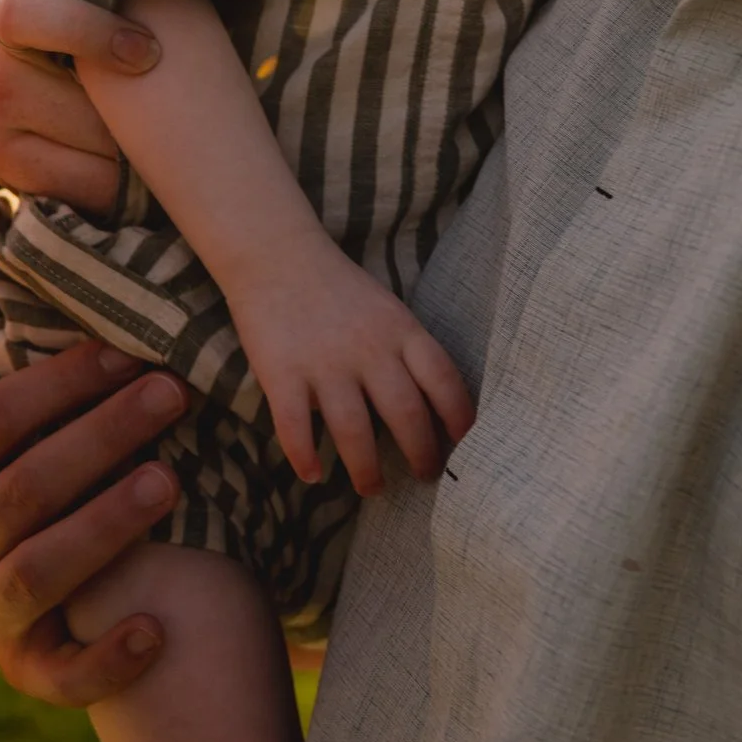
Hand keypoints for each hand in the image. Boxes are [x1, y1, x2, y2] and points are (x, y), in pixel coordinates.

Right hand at [0, 271, 186, 705]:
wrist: (53, 595)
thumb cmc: (28, 475)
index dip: (51, 386)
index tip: (125, 349)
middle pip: (17, 494)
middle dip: (97, 438)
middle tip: (174, 392)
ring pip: (39, 574)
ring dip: (105, 528)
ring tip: (173, 479)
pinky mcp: (29, 673)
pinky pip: (60, 677)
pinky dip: (105, 660)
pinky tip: (158, 629)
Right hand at [231, 240, 472, 491]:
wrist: (276, 253)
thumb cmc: (337, 287)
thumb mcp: (387, 310)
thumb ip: (406, 352)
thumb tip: (430, 408)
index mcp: (401, 331)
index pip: (444, 382)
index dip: (460, 420)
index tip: (466, 447)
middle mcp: (369, 350)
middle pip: (406, 415)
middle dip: (421, 454)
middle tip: (425, 477)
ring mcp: (324, 363)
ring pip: (355, 431)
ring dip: (367, 469)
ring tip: (372, 488)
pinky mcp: (282, 372)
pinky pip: (296, 426)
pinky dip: (304, 456)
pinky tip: (313, 475)